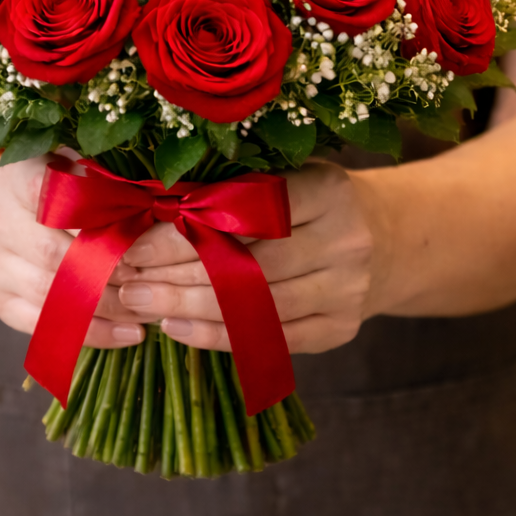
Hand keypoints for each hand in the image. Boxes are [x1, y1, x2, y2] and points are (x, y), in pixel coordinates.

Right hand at [0, 155, 150, 347]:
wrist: (4, 212)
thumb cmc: (56, 182)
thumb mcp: (77, 165)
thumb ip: (106, 179)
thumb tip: (153, 203)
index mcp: (18, 177)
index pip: (62, 204)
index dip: (103, 226)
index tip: (139, 245)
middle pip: (55, 256)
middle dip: (107, 274)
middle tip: (148, 284)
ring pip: (49, 296)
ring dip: (103, 310)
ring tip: (144, 315)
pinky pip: (42, 325)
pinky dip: (86, 334)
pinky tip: (123, 335)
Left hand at [116, 161, 381, 353]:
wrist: (389, 238)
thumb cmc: (315, 200)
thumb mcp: (288, 174)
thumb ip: (234, 187)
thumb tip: (148, 206)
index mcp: (328, 190)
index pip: (246, 214)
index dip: (186, 230)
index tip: (135, 240)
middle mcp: (345, 241)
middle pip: (248, 265)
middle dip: (176, 274)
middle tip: (125, 278)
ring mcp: (347, 291)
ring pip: (256, 307)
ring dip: (188, 307)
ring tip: (138, 303)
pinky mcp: (341, 329)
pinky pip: (270, 340)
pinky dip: (218, 337)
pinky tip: (176, 329)